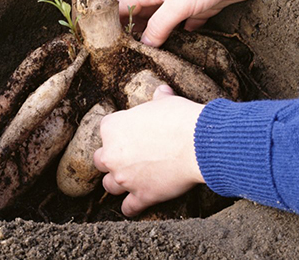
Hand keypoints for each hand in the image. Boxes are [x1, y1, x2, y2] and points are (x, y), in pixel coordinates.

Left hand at [93, 85, 204, 216]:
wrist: (197, 143)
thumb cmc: (180, 118)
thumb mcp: (166, 102)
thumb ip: (158, 98)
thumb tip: (162, 90)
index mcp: (112, 127)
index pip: (106, 129)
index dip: (119, 132)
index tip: (130, 134)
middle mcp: (112, 154)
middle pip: (100, 160)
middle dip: (111, 159)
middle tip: (125, 158)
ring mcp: (124, 177)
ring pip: (109, 185)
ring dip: (117, 183)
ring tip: (127, 181)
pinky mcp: (141, 195)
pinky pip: (128, 207)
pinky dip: (130, 208)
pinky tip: (133, 207)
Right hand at [118, 0, 281, 46]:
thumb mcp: (178, 4)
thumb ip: (159, 25)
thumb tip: (144, 44)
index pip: (124, 5)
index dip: (112, 22)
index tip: (107, 42)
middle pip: (142, 15)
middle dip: (134, 33)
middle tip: (128, 56)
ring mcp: (183, 0)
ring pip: (164, 22)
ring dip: (158, 37)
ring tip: (150, 58)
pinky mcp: (201, 7)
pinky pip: (186, 24)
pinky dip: (181, 36)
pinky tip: (179, 49)